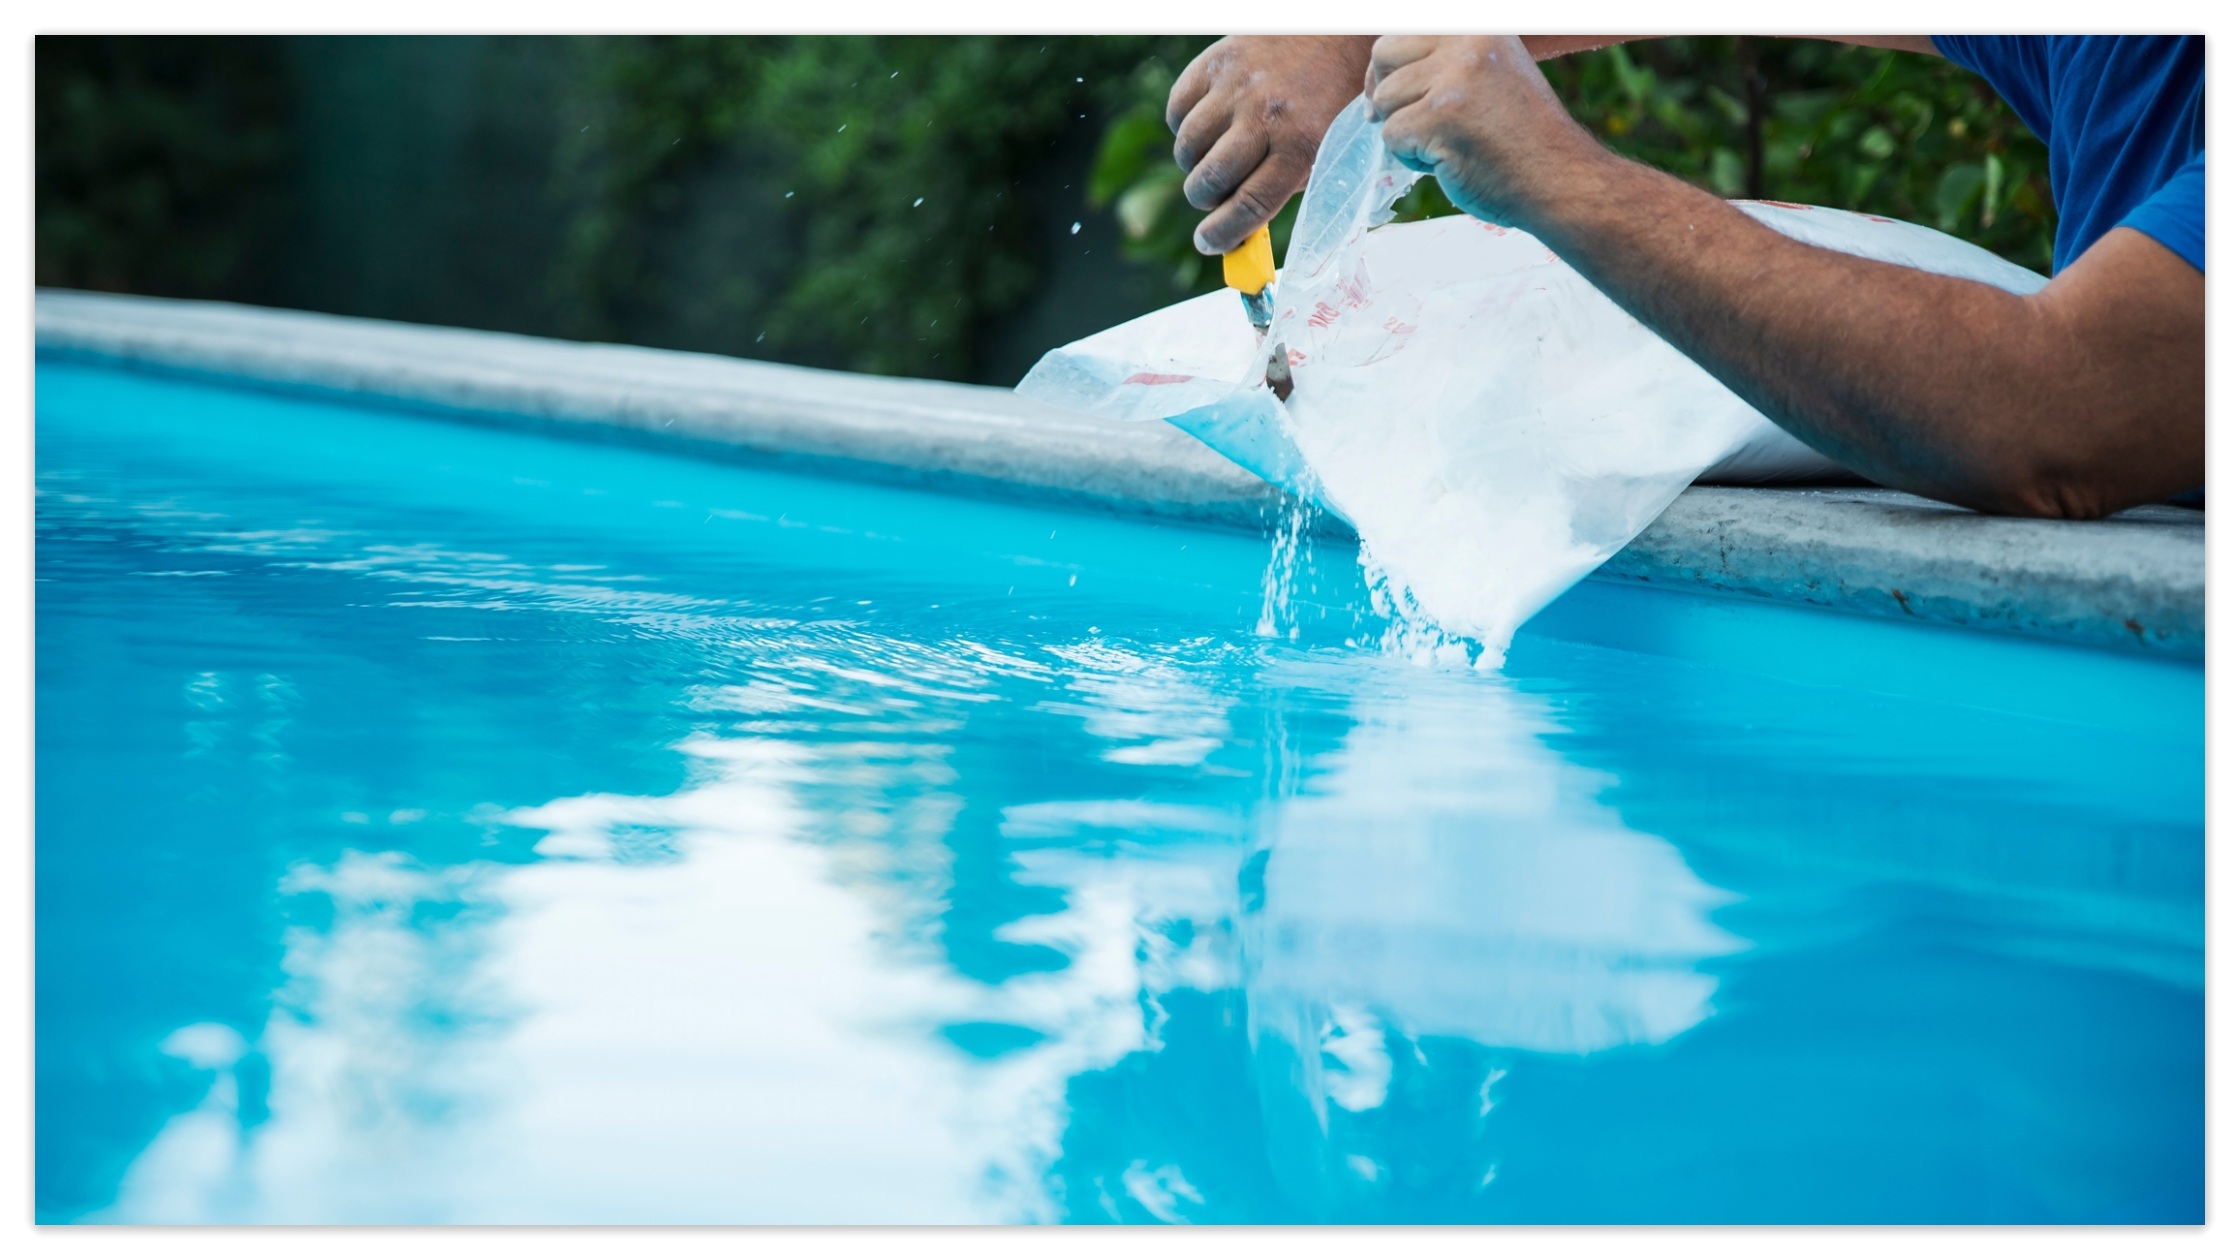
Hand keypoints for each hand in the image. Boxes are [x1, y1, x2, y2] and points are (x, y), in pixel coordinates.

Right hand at [1168, 35, 1377, 254]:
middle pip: (1209, 181)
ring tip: (1212, 157)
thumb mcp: (1323, 149)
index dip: (1221, 234)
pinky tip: (1207, 124)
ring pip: (1186, 149)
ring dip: (1192, 165)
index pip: (1249, 205)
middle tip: (1213, 195)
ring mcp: (1236, 87)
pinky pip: (1176, 112)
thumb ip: (1283, 186)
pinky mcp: (1214, 63)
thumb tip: (1237, 230)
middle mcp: (1265, 116)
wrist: (1332, 33)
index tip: (1207, 242)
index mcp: (1301, 145)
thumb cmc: (1329, 101)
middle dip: (1204, 199)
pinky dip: (1183, 127)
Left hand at [1365, 35, 1602, 228]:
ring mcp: (1455, 77)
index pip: (1403, 27)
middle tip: (1408, 120)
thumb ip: (1444, 59)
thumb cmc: (1520, 135)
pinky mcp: (1442, 115)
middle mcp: (1468, 40)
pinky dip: (1410, 157)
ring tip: (1445, 143)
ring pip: (1383, 98)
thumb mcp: (1489, 71)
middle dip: (1386, 92)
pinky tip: (1447, 161)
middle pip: (1384, 53)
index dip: (1388, 64)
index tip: (1393, 91)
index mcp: (1478, 24)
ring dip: (1404, 129)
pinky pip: (1391, 135)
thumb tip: (1375, 72)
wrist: (1558, 179)